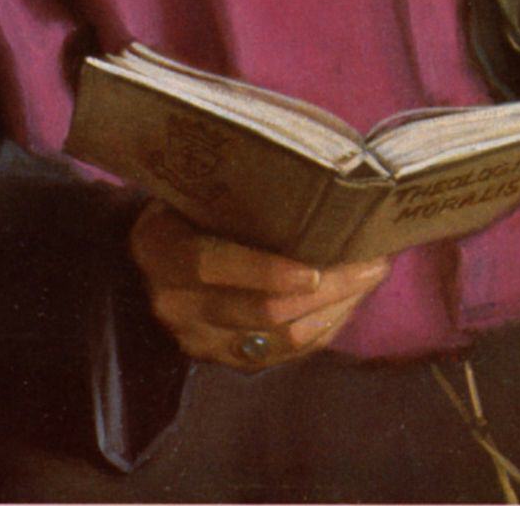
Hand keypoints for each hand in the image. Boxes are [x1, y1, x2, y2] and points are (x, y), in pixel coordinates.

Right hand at [129, 201, 388, 371]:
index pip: (211, 266)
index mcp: (161, 249)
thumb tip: (309, 162)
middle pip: (259, 310)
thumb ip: (230, 187)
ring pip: (278, 338)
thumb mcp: (190, 188)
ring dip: (334, 309)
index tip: (314, 267)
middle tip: (372, 263)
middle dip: (325, 290)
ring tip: (370, 276)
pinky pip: (281, 354)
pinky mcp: (220, 358)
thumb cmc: (181, 203)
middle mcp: (174, 303)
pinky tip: (347, 302)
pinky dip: (321, 330)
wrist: (148, 254)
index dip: (264, 271)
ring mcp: (196, 338)